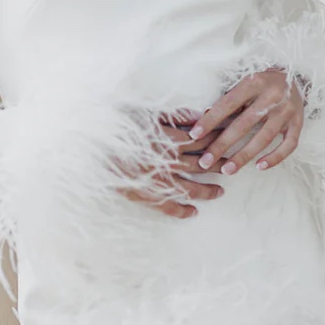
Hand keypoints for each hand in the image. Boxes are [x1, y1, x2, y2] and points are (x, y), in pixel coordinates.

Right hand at [116, 107, 232, 219]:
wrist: (91, 146)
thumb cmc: (116, 125)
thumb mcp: (145, 112)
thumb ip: (174, 115)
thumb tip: (199, 116)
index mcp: (167, 139)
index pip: (201, 140)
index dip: (217, 139)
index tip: (230, 139)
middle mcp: (166, 161)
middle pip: (201, 164)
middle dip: (219, 164)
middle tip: (234, 166)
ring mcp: (157, 179)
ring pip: (189, 187)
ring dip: (207, 190)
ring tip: (220, 192)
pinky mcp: (145, 194)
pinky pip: (168, 206)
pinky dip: (181, 210)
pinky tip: (193, 212)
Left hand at [185, 67, 304, 175]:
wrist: (294, 75)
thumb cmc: (261, 82)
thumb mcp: (244, 82)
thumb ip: (228, 100)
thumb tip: (203, 119)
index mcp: (255, 81)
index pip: (228, 104)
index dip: (210, 120)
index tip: (194, 135)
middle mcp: (273, 95)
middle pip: (244, 124)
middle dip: (222, 145)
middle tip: (205, 162)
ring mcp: (288, 110)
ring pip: (264, 138)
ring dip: (244, 156)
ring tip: (227, 170)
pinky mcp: (299, 122)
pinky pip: (289, 145)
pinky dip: (275, 158)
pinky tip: (259, 167)